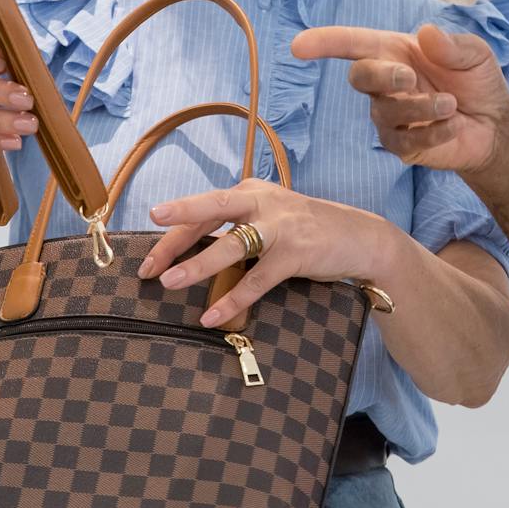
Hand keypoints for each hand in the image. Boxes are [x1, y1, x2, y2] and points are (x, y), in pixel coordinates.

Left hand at [140, 180, 401, 327]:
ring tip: (170, 282)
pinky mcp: (295, 254)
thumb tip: (192, 251)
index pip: (205, 208)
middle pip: (213, 209)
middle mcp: (263, 203)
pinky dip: (232, 299)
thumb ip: (239, 227)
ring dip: (198, 265)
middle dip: (179, 222)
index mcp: (252, 191)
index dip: (174, 230)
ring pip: (232, 245)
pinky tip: (211, 316)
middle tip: (150, 240)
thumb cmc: (308, 230)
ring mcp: (281, 228)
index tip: (147, 255)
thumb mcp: (271, 218)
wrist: (360, 238)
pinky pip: (256, 280)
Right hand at [291, 23, 508, 173]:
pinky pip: (404, 140)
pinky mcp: (401, 145)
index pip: (352, 44)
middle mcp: (385, 82)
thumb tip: (425, 34)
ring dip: (420, 106)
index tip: (299, 46)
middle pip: (359, 76)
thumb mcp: (474, 54)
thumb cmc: (477, 82)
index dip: (324, 43)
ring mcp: (389, 116)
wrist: (494, 125)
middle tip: (411, 78)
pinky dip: (433, 131)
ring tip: (451, 105)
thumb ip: (452, 44)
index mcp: (395, 52)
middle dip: (381, 75)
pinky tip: (453, 125)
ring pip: (385, 111)